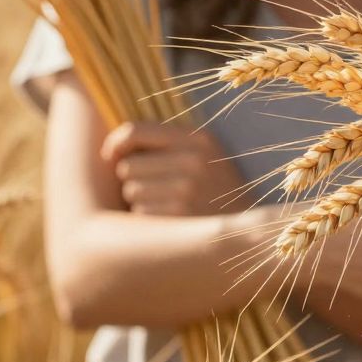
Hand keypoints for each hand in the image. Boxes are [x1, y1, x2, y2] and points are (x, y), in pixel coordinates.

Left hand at [100, 121, 245, 216]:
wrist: (250, 230)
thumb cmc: (217, 190)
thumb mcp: (206, 155)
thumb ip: (167, 143)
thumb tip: (111, 149)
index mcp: (198, 139)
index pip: (135, 131)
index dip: (115, 143)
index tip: (111, 155)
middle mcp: (193, 161)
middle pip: (127, 165)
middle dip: (134, 177)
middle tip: (157, 187)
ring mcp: (186, 191)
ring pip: (130, 191)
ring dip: (140, 200)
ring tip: (168, 204)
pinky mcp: (179, 218)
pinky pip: (140, 214)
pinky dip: (148, 220)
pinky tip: (170, 222)